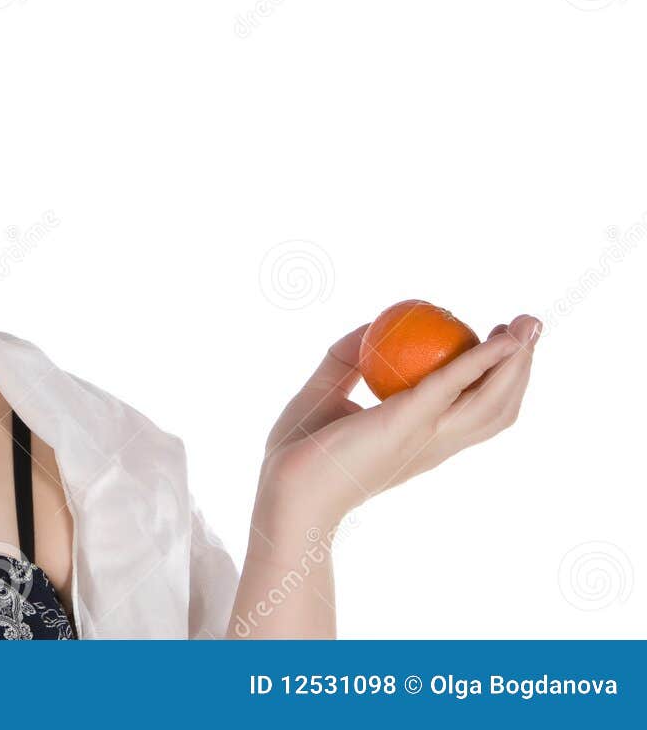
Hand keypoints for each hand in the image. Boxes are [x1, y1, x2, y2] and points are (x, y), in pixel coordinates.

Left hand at [259, 314, 540, 523]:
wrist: (285, 489)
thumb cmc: (299, 450)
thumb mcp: (324, 393)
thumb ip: (345, 359)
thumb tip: (367, 329)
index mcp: (420, 438)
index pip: (474, 410)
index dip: (496, 377)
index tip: (499, 340)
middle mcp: (434, 441)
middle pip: (498, 406)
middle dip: (522, 366)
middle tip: (530, 325)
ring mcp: (426, 436)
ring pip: (491, 400)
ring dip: (516, 360)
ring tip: (527, 325)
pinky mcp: (407, 424)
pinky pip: (452, 385)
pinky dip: (480, 360)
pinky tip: (498, 339)